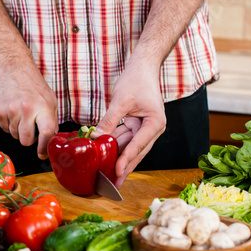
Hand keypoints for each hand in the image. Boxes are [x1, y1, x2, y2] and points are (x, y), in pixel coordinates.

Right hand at [0, 61, 57, 158]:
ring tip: (21, 114)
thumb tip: (50, 141)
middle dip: (29, 138)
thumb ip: (52, 121)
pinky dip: (9, 124)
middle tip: (30, 127)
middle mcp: (27, 109)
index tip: (42, 153)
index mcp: (43, 107)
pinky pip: (4, 129)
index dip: (43, 147)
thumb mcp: (50, 101)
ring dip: (18, 130)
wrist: (14, 69)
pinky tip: (12, 111)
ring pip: (14, 136)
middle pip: (26, 141)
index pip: (45, 134)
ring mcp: (11, 111)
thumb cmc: (34, 86)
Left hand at [94, 63, 165, 186]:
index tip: (117, 172)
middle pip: (136, 152)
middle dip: (124, 167)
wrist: (143, 66)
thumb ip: (109, 121)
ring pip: (129, 148)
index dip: (127, 159)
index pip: (138, 145)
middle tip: (113, 184)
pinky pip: (124, 139)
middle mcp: (152, 129)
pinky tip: (105, 158)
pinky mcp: (136, 125)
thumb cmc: (137, 79)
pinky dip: (114, 147)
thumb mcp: (121, 101)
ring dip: (118, 159)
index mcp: (155, 123)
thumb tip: (96, 138)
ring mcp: (144, 128)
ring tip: (107, 175)